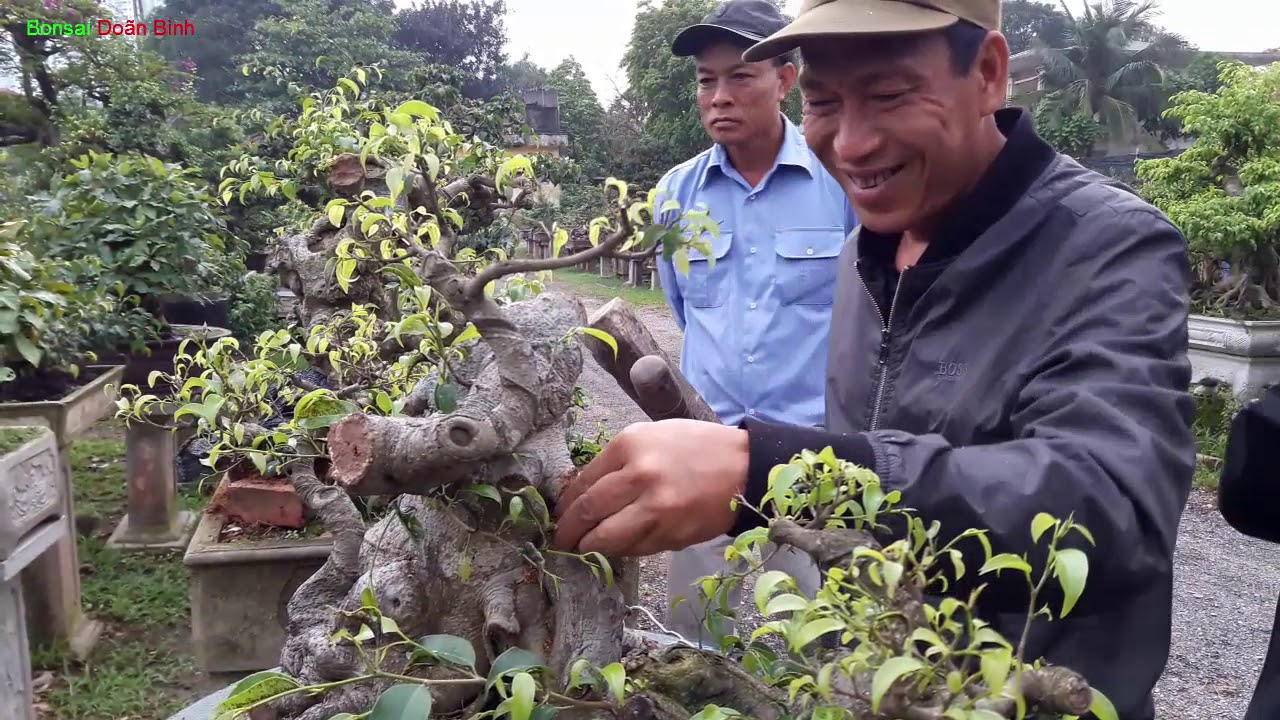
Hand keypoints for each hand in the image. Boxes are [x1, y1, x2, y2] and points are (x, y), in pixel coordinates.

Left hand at [552, 419, 748, 555]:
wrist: (745, 469)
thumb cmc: (696, 448)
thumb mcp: (651, 436)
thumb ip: (617, 461)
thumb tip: (582, 492)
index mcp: (630, 445)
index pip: (583, 482)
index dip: (566, 504)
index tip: (560, 515)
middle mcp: (639, 476)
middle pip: (589, 512)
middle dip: (569, 531)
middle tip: (562, 540)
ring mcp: (656, 509)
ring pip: (607, 539)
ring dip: (591, 547)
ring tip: (585, 548)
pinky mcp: (671, 535)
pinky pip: (635, 549)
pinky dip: (621, 550)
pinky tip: (619, 546)